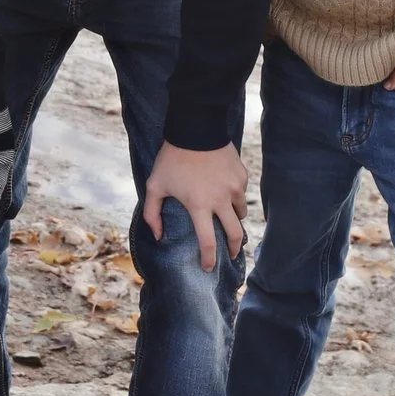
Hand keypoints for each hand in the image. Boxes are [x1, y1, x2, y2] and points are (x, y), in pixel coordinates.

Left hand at [143, 140, 249, 269]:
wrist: (196, 129)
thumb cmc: (172, 159)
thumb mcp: (155, 185)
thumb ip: (152, 214)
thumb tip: (158, 236)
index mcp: (199, 206)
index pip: (208, 242)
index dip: (209, 259)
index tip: (208, 267)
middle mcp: (221, 200)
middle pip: (235, 235)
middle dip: (233, 249)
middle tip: (230, 255)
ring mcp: (235, 188)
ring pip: (240, 213)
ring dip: (234, 221)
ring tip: (225, 220)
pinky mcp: (242, 176)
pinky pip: (241, 194)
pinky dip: (234, 198)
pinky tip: (224, 191)